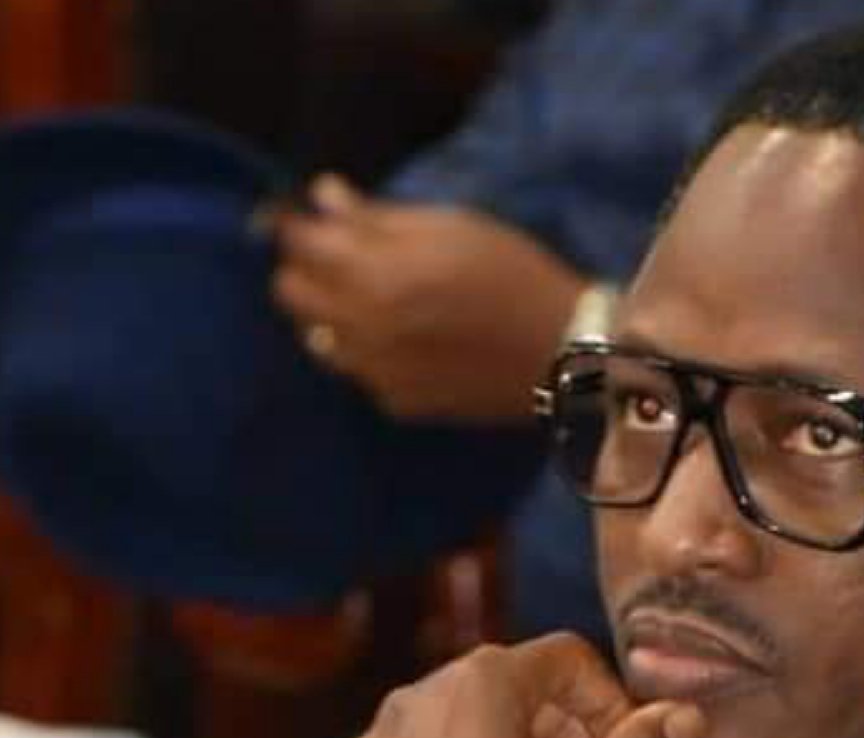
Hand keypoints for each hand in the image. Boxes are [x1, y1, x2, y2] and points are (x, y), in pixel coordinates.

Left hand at [270, 175, 586, 422]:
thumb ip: (379, 217)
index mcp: (370, 273)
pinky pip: (358, 371)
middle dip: (306, 268)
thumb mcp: (452, 226)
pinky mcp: (395, 402)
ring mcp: (373, 372)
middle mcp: (357, 327)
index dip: (294, 220)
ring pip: (315, 337)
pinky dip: (369, 352)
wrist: (562, 353)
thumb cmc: (513, 274)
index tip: (306, 214)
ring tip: (376, 302)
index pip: (295, 240)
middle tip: (343, 257)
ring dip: (331, 314)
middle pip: (289, 292)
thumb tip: (325, 197)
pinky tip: (409, 341)